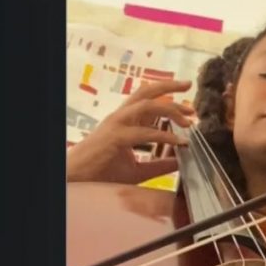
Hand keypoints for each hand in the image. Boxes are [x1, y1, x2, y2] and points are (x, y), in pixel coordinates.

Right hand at [68, 77, 194, 182]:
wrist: (77, 180)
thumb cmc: (101, 173)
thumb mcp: (137, 170)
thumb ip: (159, 165)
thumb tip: (180, 161)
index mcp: (124, 121)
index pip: (147, 100)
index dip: (169, 99)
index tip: (188, 108)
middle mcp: (121, 117)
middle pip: (146, 92)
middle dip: (169, 86)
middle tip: (187, 85)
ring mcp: (117, 124)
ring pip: (147, 105)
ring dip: (170, 108)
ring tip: (188, 118)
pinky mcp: (115, 137)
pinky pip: (144, 132)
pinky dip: (164, 135)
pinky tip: (178, 142)